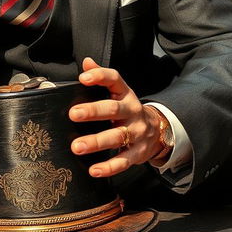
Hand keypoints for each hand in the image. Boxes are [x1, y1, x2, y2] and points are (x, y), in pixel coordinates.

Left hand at [69, 57, 164, 176]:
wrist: (158, 130)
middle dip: (93, 111)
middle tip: (73, 114)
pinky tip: (94, 169)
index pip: (114, 79)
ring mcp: (136, 132)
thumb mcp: (118, 91)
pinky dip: (109, 167)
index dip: (99, 76)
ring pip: (117, 136)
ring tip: (77, 146)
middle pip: (113, 109)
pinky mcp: (138, 152)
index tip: (83, 78)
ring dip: (96, 142)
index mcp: (125, 93)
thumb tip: (87, 62)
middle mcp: (132, 111)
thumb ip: (101, 77)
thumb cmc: (127, 109)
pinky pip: (123, 161)